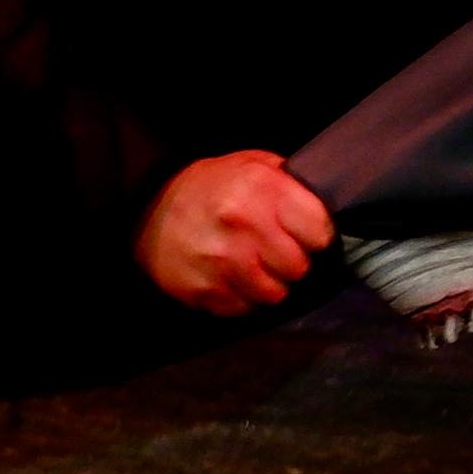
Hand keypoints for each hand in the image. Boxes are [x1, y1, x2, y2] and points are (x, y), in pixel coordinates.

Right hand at [135, 149, 331, 314]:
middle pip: (299, 267)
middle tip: (276, 251)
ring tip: (254, 266)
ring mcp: (222, 261)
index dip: (316, 235)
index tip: (306, 234)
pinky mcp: (204, 291)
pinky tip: (232, 278)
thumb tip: (326, 209)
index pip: (320, 231)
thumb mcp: (251, 164)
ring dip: (270, 284)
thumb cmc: (211, 185)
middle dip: (292, 261)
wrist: (146, 206)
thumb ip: (288, 183)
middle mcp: (243, 224)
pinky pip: (245, 309)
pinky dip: (244, 298)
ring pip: (275, 295)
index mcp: (261, 187)